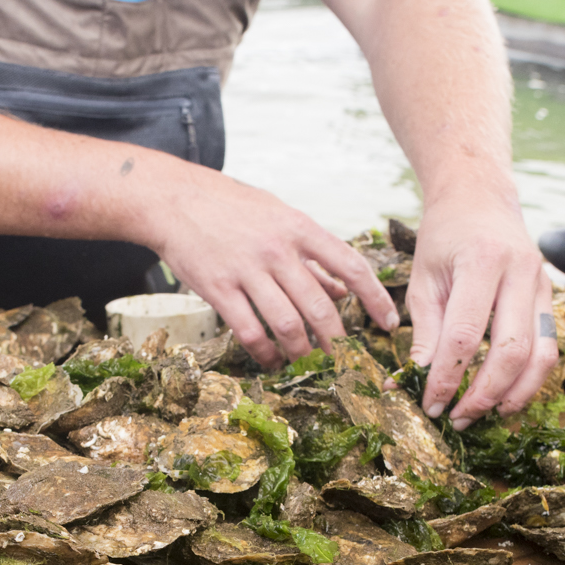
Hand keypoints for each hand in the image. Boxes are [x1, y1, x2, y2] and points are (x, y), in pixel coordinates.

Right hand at [141, 166, 396, 368]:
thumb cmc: (232, 207)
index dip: (375, 298)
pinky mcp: (218, 289)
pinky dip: (266, 353)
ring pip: (288, 324)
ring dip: (303, 353)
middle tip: (345, 361)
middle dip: (337, 341)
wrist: (174, 199)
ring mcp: (247, 270)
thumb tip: (342, 290)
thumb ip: (312, 255)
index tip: (389, 323)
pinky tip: (272, 361)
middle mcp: (277, 250)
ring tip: (308, 365)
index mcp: (299, 227)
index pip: (351, 266)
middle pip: (320, 306)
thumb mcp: (280, 217)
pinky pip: (251, 332)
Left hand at [404, 193, 559, 427]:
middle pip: (511, 351)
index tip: (430, 404)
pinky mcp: (550, 297)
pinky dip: (531, 378)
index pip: (465, 334)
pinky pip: (549, 347)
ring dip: (514, 394)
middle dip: (483, 394)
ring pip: (542, 355)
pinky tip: (506, 395)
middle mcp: (521, 272)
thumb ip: (425, 331)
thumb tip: (412, 381)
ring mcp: (542, 285)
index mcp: (482, 261)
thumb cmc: (445, 236)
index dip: (447, 377)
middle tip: (457, 418)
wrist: (480, 197)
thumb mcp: (424, 278)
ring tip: (485, 415)